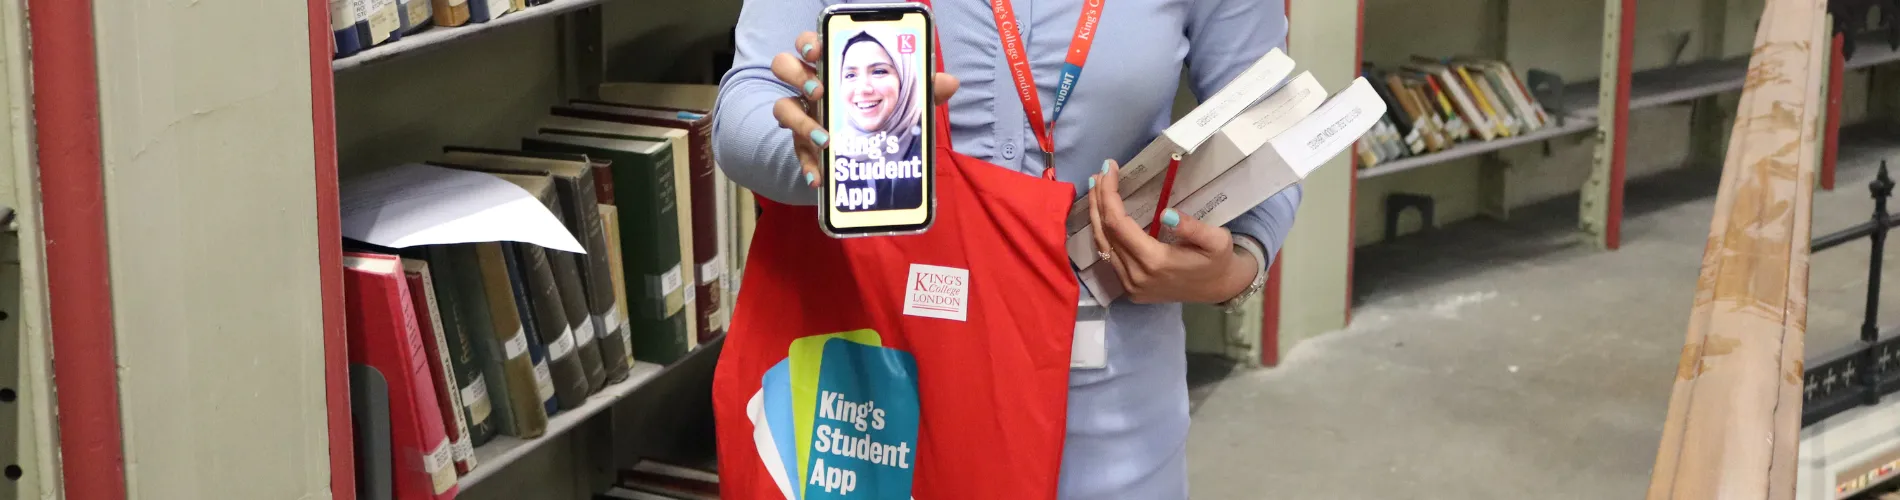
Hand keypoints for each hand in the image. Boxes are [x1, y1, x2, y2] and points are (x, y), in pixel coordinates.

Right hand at [771, 31, 960, 188]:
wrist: (861, 149)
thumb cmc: (876, 110)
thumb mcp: (900, 99)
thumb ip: (922, 89)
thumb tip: (950, 82)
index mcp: (830, 65)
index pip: (808, 43)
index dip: (808, 43)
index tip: (818, 51)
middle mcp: (809, 86)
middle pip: (784, 66)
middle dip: (797, 74)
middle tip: (819, 90)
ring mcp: (801, 114)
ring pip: (782, 108)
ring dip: (800, 120)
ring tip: (824, 137)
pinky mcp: (801, 145)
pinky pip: (797, 153)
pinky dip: (808, 165)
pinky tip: (819, 178)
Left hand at [1087, 160, 1258, 303]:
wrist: (1217, 290)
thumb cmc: (1217, 261)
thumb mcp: (1216, 240)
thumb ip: (1192, 228)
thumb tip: (1166, 214)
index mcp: (1154, 261)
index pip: (1118, 223)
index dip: (1109, 195)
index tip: (1110, 169)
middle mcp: (1135, 275)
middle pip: (1105, 232)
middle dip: (1099, 199)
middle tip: (1100, 172)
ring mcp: (1129, 285)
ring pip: (1102, 245)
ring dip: (1096, 214)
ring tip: (1096, 188)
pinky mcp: (1129, 289)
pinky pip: (1108, 256)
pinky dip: (1103, 232)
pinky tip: (1103, 214)